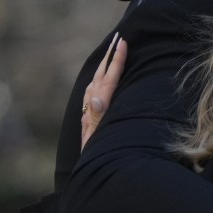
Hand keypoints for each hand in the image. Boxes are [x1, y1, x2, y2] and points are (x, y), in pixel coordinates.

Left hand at [81, 33, 126, 150]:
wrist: (91, 174)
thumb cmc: (99, 157)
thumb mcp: (98, 138)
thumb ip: (97, 118)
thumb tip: (96, 98)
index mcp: (98, 108)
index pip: (108, 79)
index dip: (116, 61)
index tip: (122, 43)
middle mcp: (92, 108)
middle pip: (100, 76)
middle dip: (109, 56)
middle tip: (118, 38)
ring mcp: (89, 113)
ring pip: (96, 83)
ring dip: (103, 66)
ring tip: (110, 52)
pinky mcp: (90, 120)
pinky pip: (93, 93)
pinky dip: (98, 81)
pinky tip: (99, 80)